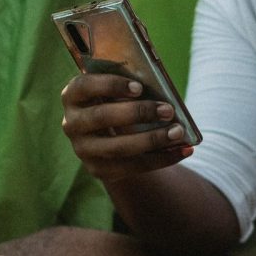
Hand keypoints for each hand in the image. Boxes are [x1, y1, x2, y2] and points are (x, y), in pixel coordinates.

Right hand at [60, 73, 191, 181]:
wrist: (112, 138)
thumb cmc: (119, 103)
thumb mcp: (119, 92)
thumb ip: (132, 88)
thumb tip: (163, 91)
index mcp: (74, 96)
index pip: (85, 86)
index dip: (110, 85)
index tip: (139, 87)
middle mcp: (71, 123)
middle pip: (102, 117)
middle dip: (137, 113)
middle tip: (168, 110)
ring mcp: (83, 149)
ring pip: (117, 147)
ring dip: (152, 140)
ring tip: (178, 132)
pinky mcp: (98, 169)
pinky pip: (132, 166)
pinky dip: (162, 158)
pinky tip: (184, 150)